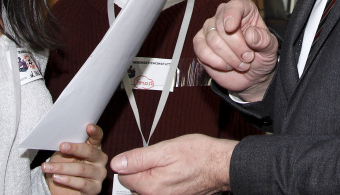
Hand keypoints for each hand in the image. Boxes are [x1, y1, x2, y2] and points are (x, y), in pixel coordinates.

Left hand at [42, 124, 107, 194]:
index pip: (97, 137)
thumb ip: (67, 145)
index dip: (94, 132)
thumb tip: (61, 139)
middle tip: (61, 146)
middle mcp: (100, 160)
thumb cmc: (65, 165)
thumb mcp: (64, 154)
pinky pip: (81, 183)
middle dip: (74, 148)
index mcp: (94, 147)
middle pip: (89, 152)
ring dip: (62, 168)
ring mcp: (99, 174)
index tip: (88, 127)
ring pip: (81, 169)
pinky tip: (57, 177)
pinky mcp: (95, 188)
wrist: (62, 186)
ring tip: (48, 167)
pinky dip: (67, 180)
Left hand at [111, 134, 236, 194]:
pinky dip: (163, 181)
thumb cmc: (198, 155)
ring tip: (168, 165)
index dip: (130, 162)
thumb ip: (138, 158)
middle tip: (158, 159)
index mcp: (150, 186)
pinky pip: (160, 191)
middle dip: (142, 170)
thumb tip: (118, 163)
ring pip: (147, 188)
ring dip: (153, 176)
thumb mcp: (165, 149)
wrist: (221, 165)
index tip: (141, 156)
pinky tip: (174, 172)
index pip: (123, 177)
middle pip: (134, 184)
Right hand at [193, 0, 277, 100]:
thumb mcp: (270, 49)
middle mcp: (224, 16)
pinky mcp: (200, 44)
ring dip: (229, 57)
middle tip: (248, 57)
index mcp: (244, 10)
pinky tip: (226, 66)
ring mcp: (210, 29)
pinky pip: (201, 50)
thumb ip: (264, 40)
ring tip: (241, 64)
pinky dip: (215, 61)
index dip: (231, 15)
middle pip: (222, 26)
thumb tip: (251, 34)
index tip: (231, 27)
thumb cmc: (261, 57)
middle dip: (236, 46)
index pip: (235, 5)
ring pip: (212, 40)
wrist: (252, 76)